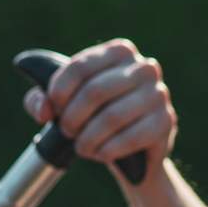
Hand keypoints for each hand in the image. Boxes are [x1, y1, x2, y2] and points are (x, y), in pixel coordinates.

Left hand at [23, 39, 175, 180]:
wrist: (133, 152)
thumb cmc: (94, 118)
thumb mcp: (64, 105)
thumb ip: (41, 100)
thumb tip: (43, 110)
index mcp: (119, 52)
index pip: (80, 67)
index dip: (59, 92)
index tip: (52, 110)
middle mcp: (143, 67)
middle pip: (95, 91)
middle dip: (73, 118)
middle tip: (67, 133)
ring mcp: (158, 94)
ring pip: (112, 117)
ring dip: (89, 138)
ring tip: (82, 147)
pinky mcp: (166, 122)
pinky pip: (131, 137)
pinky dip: (109, 150)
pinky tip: (101, 154)